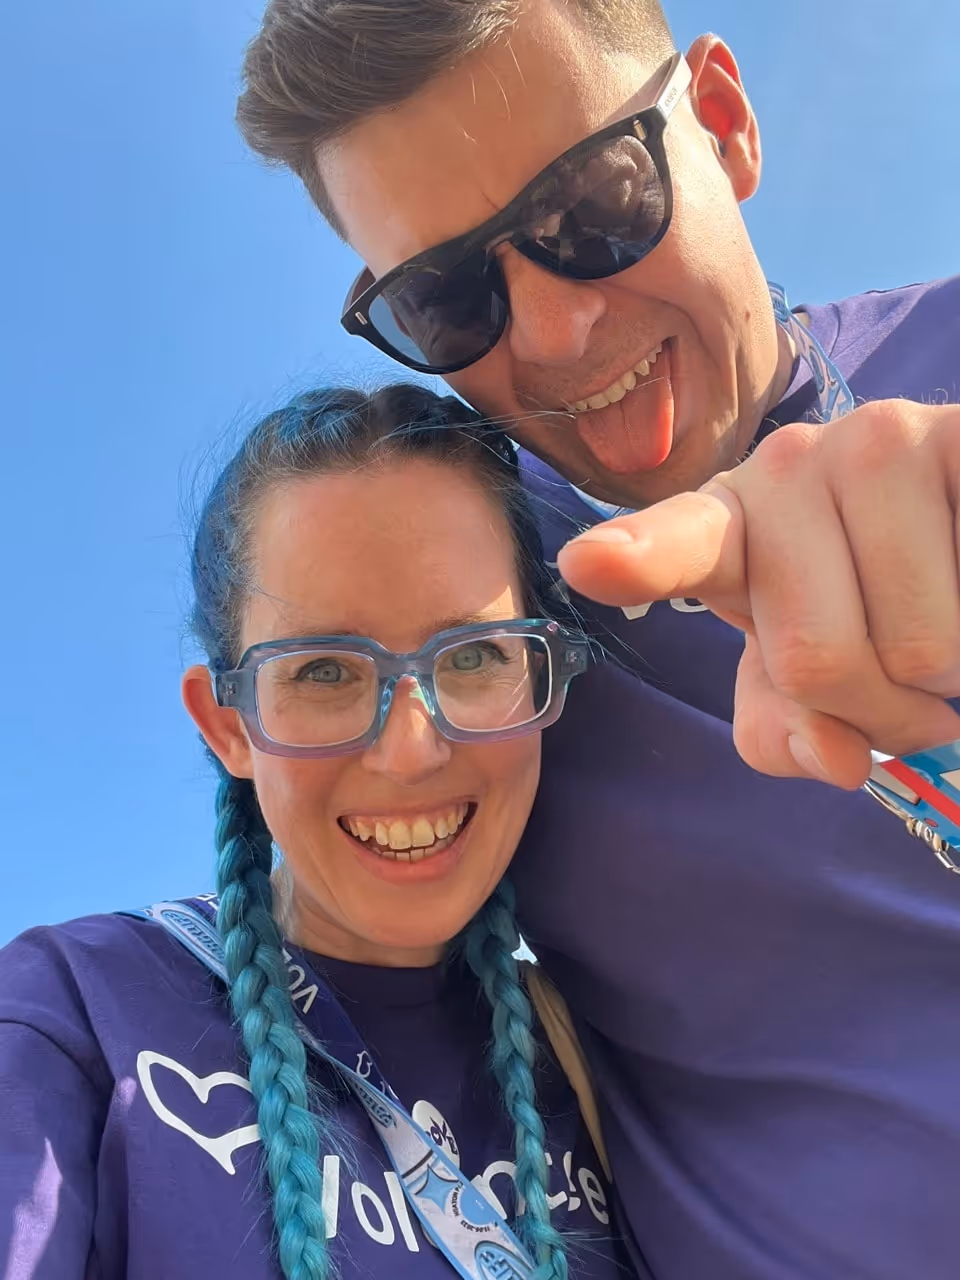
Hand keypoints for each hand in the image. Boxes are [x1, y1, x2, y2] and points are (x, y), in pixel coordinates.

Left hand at [557, 400, 959, 787]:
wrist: (957, 527)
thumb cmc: (865, 603)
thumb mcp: (798, 676)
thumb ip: (784, 726)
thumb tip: (836, 758)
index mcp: (728, 524)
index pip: (680, 544)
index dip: (639, 557)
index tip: (588, 563)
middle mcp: (788, 469)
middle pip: (816, 662)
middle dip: (878, 713)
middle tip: (901, 683)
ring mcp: (879, 442)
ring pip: (920, 651)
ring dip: (945, 684)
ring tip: (944, 626)